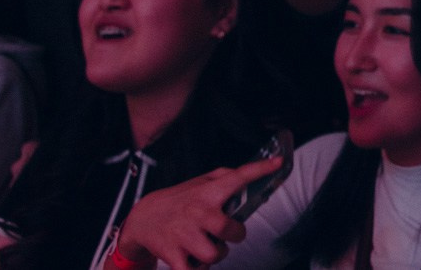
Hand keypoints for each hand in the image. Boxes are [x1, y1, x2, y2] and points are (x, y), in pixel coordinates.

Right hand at [111, 154, 283, 269]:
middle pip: (230, 230)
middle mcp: (197, 212)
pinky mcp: (173, 255)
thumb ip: (224, 177)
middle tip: (228, 233)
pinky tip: (194, 260)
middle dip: (235, 235)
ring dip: (216, 255)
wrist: (142, 219)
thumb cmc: (179, 200)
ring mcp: (184, 235)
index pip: (237, 177)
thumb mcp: (199, 182)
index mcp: (207, 192)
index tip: (278, 162)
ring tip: (208, 246)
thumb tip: (250, 176)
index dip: (259, 169)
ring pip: (215, 255)